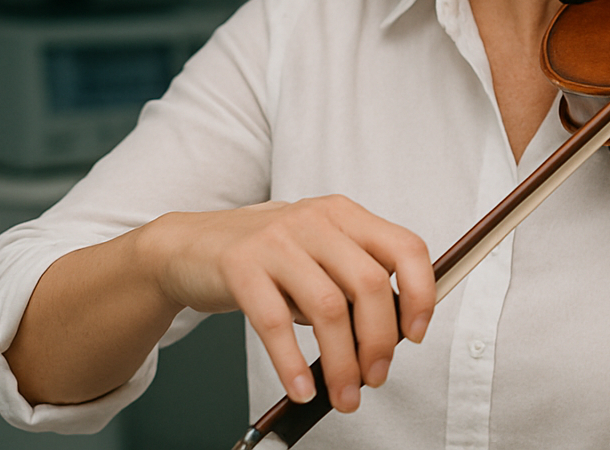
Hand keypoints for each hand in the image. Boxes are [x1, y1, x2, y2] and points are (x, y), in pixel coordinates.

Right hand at [142, 196, 434, 412]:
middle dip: (379, 341)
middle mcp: (316, 220)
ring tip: (343, 394)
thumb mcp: (319, 252)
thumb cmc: (266, 256)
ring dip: (342, 362)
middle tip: (376, 377)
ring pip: (327, 308)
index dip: (420, 294)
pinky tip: (301, 388)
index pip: (406, 248)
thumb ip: (354, 277)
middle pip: (369, 285)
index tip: (416, 334)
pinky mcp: (240, 266)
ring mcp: (276, 240)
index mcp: (345, 215)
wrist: (189, 246)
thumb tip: (393, 333)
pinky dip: (292, 363)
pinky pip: (275, 323)